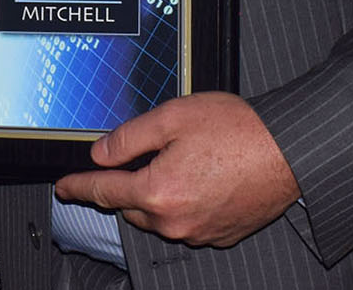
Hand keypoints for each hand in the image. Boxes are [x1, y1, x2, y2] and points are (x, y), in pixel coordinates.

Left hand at [54, 93, 299, 247]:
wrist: (288, 151)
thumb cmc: (237, 130)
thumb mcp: (172, 117)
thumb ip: (129, 137)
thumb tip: (101, 152)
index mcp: (158, 191)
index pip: (104, 191)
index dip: (79, 186)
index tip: (64, 187)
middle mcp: (175, 221)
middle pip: (130, 206)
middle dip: (125, 185)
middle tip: (138, 157)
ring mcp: (199, 233)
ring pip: (158, 217)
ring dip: (154, 196)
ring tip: (177, 161)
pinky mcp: (220, 235)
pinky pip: (186, 223)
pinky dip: (182, 204)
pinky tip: (199, 177)